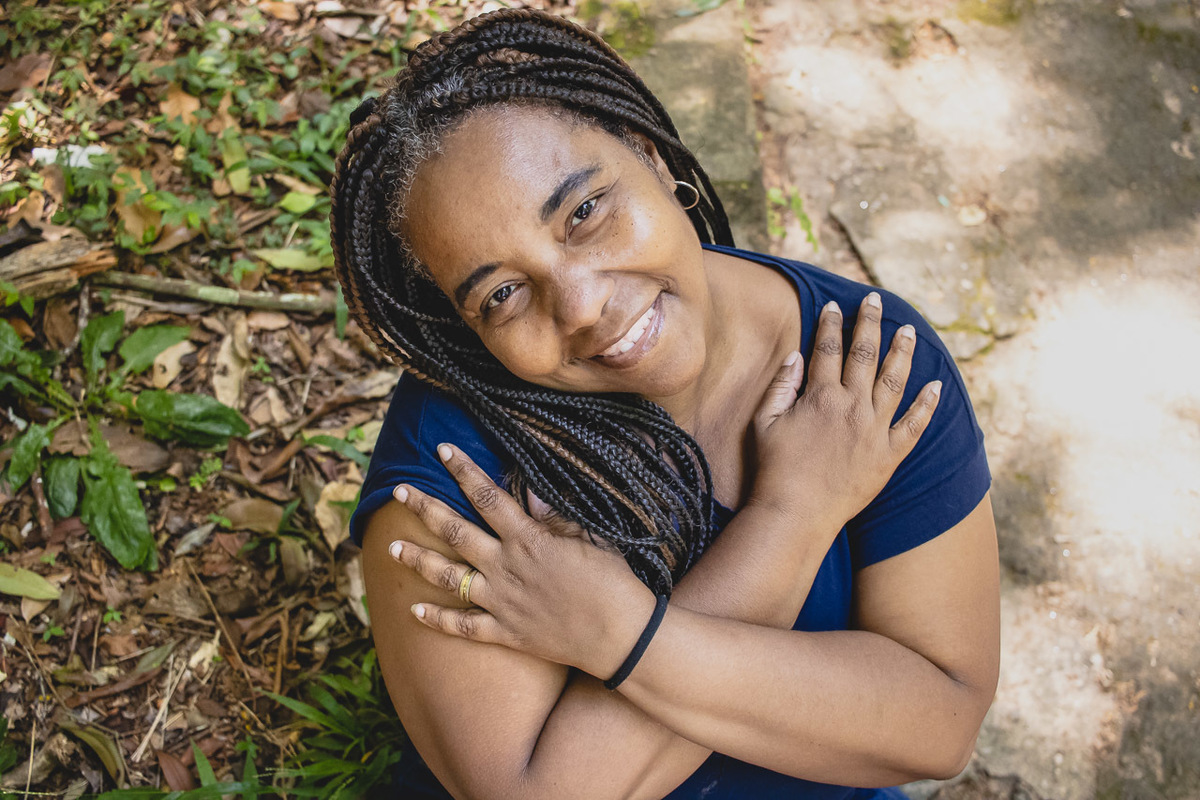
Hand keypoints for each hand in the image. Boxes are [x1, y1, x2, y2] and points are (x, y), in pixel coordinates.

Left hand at [387, 444, 655, 679]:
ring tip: (390, 549)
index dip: (463, 470)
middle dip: (425, 509)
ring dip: (418, 561)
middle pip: (455, 533)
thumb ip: (556, 516)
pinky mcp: (507, 633)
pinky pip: (463, 627)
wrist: (621, 635)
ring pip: (449, 578)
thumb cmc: (613, 581)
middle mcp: (507, 568)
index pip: (487, 496)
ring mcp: (503, 602)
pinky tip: (413, 611)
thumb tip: (531, 491)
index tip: (442, 451)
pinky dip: (437, 620)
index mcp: (529, 538)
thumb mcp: (590, 537)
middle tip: (399, 492)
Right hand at [749, 292, 940, 529]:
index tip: (834, 306)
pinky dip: (927, 404)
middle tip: (876, 301)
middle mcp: (852, 407)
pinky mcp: (889, 454)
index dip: (830, 324)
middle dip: (870, 323)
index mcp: (821, 396)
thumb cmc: (774, 469)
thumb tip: (796, 356)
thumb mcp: (765, 422)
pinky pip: (915, 425)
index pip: (827, 349)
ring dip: (903, 352)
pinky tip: (936, 385)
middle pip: (865, 354)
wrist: (797, 513)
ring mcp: (875, 430)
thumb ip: (782, 386)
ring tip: (910, 331)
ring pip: (895, 381)